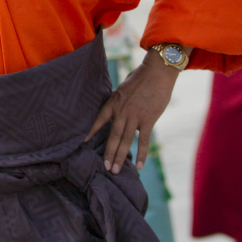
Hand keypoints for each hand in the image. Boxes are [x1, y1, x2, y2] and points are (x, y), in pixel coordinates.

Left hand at [86, 50, 178, 172]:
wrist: (158, 71)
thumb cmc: (142, 77)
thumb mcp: (124, 87)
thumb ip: (120, 100)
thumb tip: (117, 108)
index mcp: (114, 102)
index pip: (99, 119)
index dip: (91, 131)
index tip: (83, 141)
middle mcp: (122, 111)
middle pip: (112, 135)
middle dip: (108, 153)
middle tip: (104, 168)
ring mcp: (134, 116)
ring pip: (125, 140)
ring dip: (119, 156)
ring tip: (115, 170)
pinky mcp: (148, 120)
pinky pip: (143, 141)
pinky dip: (141, 154)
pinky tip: (139, 165)